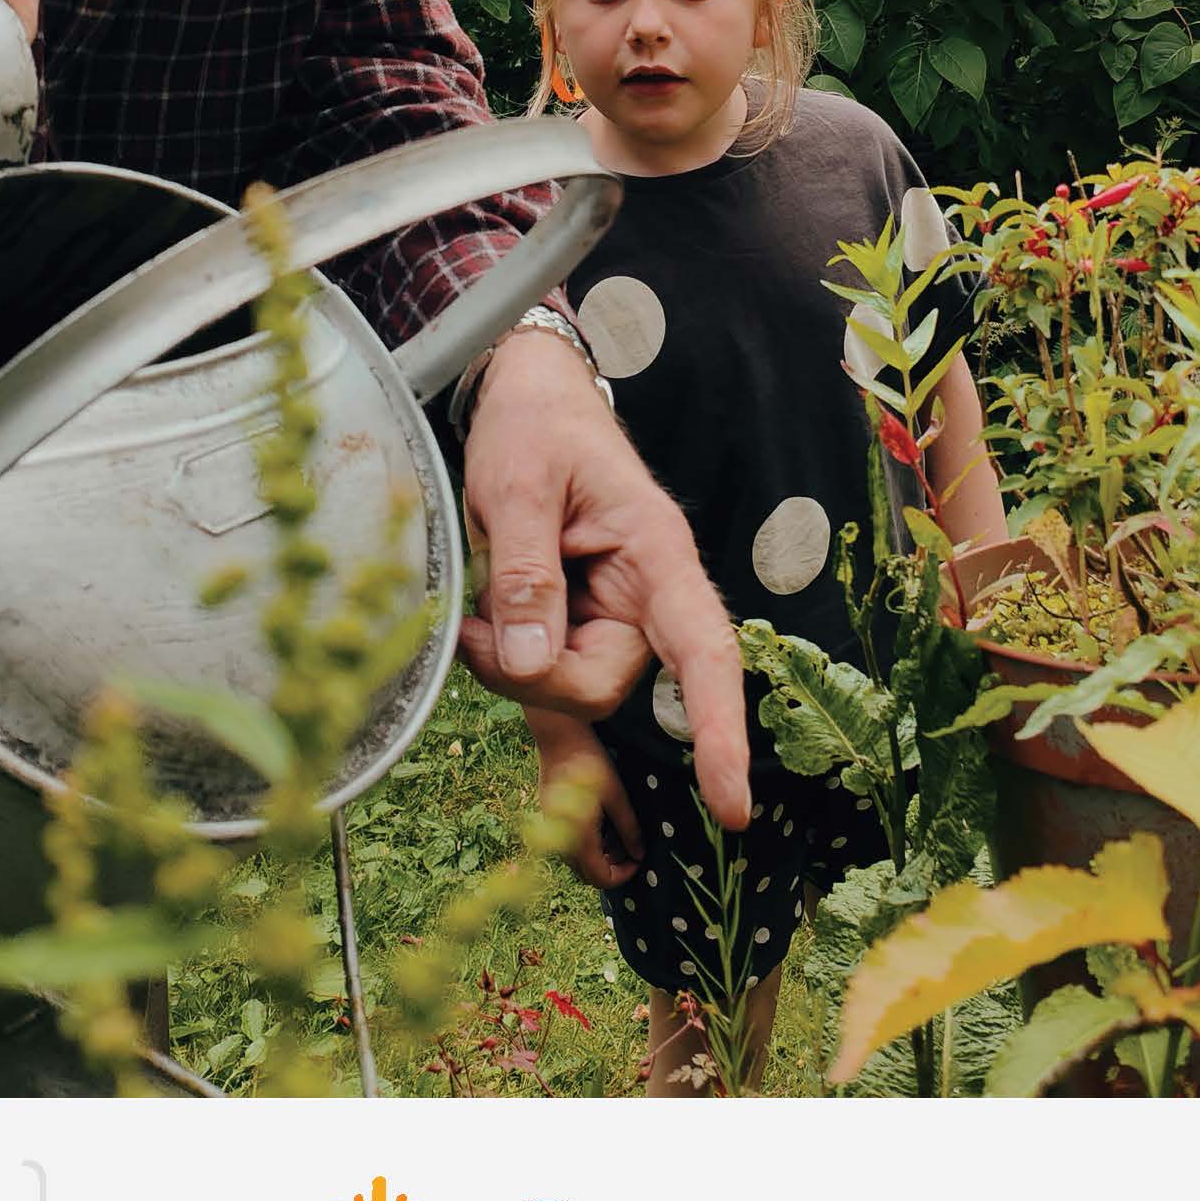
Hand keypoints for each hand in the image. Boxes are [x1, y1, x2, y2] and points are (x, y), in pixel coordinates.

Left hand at [456, 331, 750, 827]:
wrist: (529, 396)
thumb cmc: (534, 426)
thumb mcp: (516, 485)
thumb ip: (524, 571)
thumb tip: (526, 662)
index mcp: (656, 551)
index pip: (704, 651)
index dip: (718, 730)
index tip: (731, 804)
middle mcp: (648, 591)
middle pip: (603, 682)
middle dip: (531, 676)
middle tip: (468, 628)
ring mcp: (615, 610)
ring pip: (570, 683)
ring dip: (511, 663)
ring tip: (475, 603)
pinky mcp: (582, 619)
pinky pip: (551, 667)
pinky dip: (509, 658)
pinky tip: (483, 621)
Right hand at [527, 710, 642, 890]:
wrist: (558, 733)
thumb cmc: (590, 761)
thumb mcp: (616, 795)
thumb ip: (628, 828)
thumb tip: (639, 853)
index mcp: (578, 838)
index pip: (600, 878)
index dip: (623, 876)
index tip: (639, 861)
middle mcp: (559, 838)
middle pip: (587, 872)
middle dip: (613, 865)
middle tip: (632, 846)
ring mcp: (551, 826)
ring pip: (578, 857)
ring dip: (601, 854)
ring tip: (621, 832)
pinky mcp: (549, 814)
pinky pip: (569, 840)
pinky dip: (589, 840)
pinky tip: (603, 820)